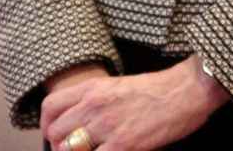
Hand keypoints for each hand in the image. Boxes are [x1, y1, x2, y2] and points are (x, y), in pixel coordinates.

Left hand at [41, 55, 229, 150]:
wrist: (186, 90)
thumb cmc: (158, 89)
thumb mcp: (118, 87)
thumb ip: (96, 101)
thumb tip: (82, 121)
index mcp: (92, 89)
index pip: (50, 107)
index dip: (46, 126)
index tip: (52, 135)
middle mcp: (93, 106)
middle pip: (56, 132)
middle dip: (61, 146)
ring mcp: (107, 126)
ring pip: (70, 149)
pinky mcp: (124, 144)